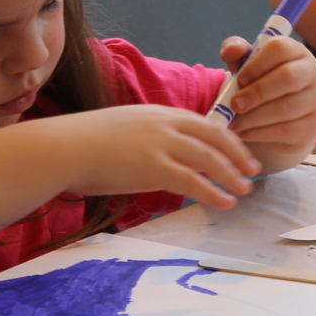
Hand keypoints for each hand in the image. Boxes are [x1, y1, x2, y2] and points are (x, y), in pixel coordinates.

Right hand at [43, 105, 260, 208]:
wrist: (62, 147)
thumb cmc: (84, 142)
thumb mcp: (124, 128)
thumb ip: (146, 137)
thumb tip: (156, 154)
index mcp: (159, 113)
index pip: (204, 122)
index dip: (225, 138)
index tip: (238, 150)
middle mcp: (165, 124)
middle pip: (214, 137)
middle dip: (237, 153)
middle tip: (253, 168)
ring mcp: (160, 145)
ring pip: (209, 158)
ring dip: (231, 174)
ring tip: (244, 189)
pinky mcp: (153, 168)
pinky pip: (193, 181)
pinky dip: (213, 192)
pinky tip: (225, 202)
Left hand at [219, 35, 315, 160]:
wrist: (276, 125)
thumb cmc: (260, 87)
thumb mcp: (248, 68)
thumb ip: (237, 54)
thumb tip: (230, 50)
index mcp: (295, 52)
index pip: (280, 48)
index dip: (257, 64)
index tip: (239, 80)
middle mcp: (312, 73)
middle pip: (288, 77)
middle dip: (257, 92)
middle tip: (234, 104)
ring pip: (285, 108)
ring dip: (253, 117)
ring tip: (233, 122)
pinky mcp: (312, 127)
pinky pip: (284, 130)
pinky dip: (258, 133)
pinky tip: (243, 133)